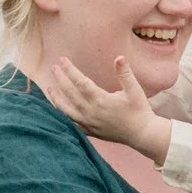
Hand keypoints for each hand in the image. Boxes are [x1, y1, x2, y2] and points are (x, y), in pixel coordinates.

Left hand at [43, 55, 170, 161]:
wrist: (142, 134)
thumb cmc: (140, 111)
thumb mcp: (135, 90)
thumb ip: (125, 74)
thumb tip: (119, 57)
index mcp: (100, 99)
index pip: (80, 81)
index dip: (69, 70)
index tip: (62, 60)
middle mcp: (91, 111)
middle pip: (69, 93)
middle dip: (60, 79)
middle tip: (53, 68)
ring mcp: (89, 123)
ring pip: (66, 110)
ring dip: (56, 98)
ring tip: (49, 88)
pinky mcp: (90, 131)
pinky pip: (71, 124)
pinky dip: (62, 116)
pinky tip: (58, 110)